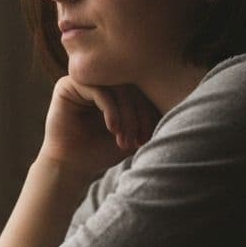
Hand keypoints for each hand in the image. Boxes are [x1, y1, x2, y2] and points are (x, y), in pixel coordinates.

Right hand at [38, 76, 159, 175]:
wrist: (71, 167)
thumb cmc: (101, 151)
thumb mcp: (133, 133)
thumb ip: (149, 117)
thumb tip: (177, 102)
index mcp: (114, 87)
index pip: (139, 89)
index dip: (148, 112)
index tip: (148, 138)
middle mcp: (98, 80)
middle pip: (129, 86)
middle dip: (137, 114)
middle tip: (138, 139)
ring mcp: (83, 80)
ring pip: (116, 87)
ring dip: (125, 114)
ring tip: (123, 137)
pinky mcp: (67, 85)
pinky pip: (97, 90)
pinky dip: (110, 109)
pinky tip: (112, 128)